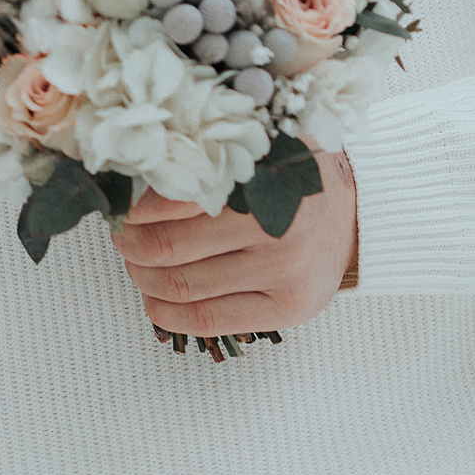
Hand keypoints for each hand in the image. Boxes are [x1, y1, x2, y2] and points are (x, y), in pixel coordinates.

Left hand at [111, 152, 359, 336]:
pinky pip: (207, 321)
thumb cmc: (287, 180)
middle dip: (128, 245)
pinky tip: (154, 300)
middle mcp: (275, 230)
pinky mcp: (290, 309)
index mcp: (257, 183)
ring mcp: (284, 274)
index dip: (128, 211)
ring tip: (138, 263)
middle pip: (163, 249)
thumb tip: (128, 177)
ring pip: (179, 286)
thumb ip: (198, 163)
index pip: (163, 204)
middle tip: (122, 237)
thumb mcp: (247, 154)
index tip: (120, 208)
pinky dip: (164, 313)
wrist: (355, 213)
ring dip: (141, 277)